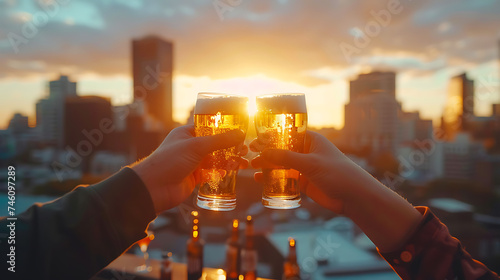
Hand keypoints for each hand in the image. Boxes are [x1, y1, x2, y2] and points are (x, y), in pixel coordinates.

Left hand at [132, 125, 246, 212]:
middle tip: (245, 149)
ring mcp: (192, 163)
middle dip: (230, 148)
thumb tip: (240, 133)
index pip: (209, 128)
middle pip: (214, 145)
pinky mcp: (194, 177)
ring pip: (214, 160)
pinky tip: (232, 173)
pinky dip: (221, 173)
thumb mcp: (197, 146)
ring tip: (243, 163)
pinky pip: (211, 174)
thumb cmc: (170, 160)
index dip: (225, 130)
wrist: (154, 188)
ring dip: (229, 161)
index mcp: (186, 134)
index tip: (240, 132)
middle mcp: (189, 147)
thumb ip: (220, 140)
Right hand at [251, 131, 421, 251]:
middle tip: (250, 154)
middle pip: (281, 149)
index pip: (287, 133)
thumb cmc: (337, 173)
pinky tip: (260, 180)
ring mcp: (304, 167)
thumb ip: (286, 158)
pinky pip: (284, 178)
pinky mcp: (302, 181)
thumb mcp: (310, 163)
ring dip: (267, 166)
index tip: (255, 139)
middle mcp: (306, 151)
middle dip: (266, 152)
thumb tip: (264, 153)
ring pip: (281, 164)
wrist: (353, 197)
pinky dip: (272, 178)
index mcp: (311, 140)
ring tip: (252, 168)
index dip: (271, 136)